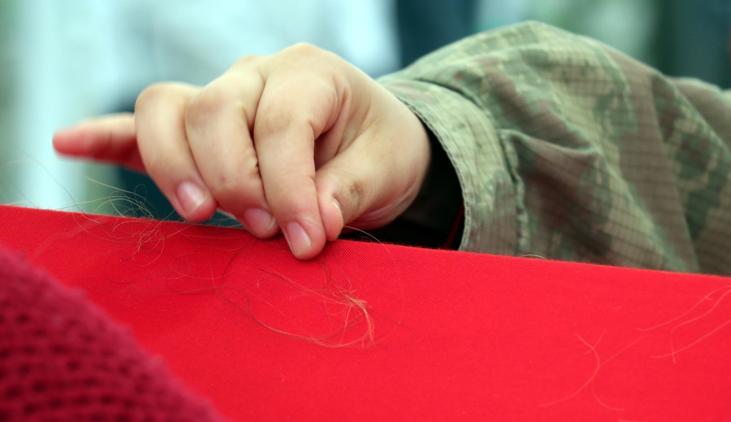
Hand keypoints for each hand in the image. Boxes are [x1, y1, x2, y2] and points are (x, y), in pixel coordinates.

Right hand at [53, 44, 430, 258]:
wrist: (372, 142)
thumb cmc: (379, 150)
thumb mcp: (385, 168)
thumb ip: (347, 193)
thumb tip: (308, 224)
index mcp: (310, 74)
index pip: (281, 125)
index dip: (289, 189)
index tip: (305, 243)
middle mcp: (257, 75)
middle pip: (214, 112)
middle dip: (233, 180)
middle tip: (264, 231)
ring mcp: (220, 95)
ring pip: (169, 112)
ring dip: (178, 168)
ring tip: (201, 215)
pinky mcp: (196, 127)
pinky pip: (142, 124)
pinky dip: (106, 137)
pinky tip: (69, 145)